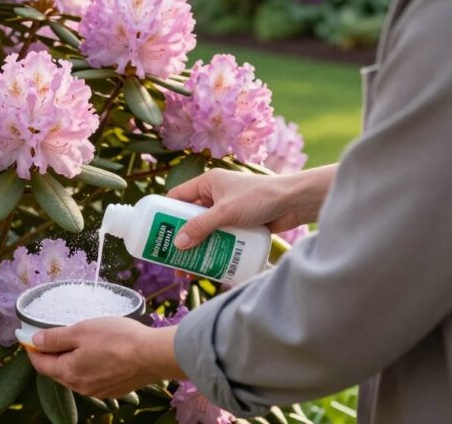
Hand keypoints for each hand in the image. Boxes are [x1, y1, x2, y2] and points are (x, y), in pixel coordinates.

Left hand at [27, 317, 183, 397]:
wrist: (152, 354)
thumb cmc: (116, 339)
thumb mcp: (80, 330)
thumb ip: (55, 338)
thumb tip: (35, 341)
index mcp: (68, 372)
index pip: (41, 364)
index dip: (33, 350)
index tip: (29, 338)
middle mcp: (81, 387)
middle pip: (57, 371)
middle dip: (51, 355)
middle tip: (51, 337)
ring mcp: (98, 391)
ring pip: (75, 375)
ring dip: (70, 361)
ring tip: (76, 342)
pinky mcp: (113, 389)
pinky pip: (92, 378)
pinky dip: (87, 366)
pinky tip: (96, 353)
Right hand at [167, 165, 336, 249]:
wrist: (296, 202)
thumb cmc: (260, 198)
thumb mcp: (226, 212)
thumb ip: (201, 227)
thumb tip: (178, 244)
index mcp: (208, 183)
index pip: (178, 196)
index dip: (165, 212)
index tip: (156, 231)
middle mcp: (215, 196)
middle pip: (190, 218)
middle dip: (180, 238)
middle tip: (170, 257)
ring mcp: (228, 211)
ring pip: (205, 231)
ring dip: (196, 248)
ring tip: (188, 268)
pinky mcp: (240, 225)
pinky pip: (221, 238)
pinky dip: (214, 250)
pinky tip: (209, 266)